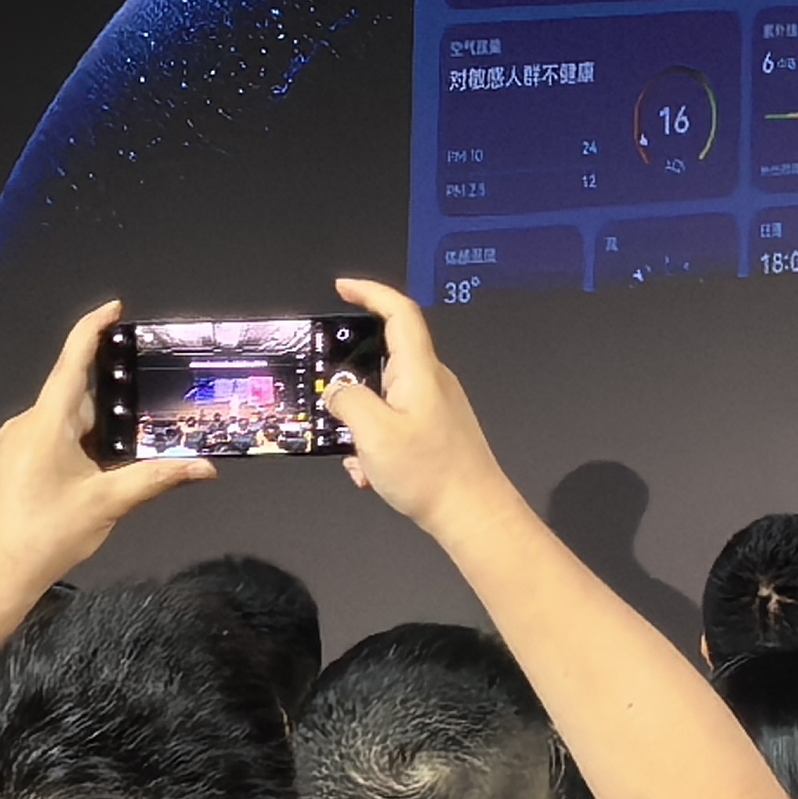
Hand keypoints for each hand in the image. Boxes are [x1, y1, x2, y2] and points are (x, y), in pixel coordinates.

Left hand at [0, 303, 211, 601]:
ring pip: (62, 419)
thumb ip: (158, 477)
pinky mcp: (6, 463)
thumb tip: (207, 468)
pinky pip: (47, 436)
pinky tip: (96, 464)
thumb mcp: (109, 504)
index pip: (72, 360)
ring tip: (130, 438)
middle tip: (150, 396)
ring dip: (93, 425)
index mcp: (46, 423)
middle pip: (74, 394)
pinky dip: (75, 440)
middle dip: (110, 396)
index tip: (116, 308)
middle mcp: (24, 424)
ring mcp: (11, 444)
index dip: (93, 328)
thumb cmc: (48, 535)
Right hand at [325, 276, 523, 543]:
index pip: (400, 312)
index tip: (342, 287)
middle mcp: (432, 380)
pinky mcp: (436, 430)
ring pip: (385, 399)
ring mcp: (436, 405)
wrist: (471, 512)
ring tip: (355, 457)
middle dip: (353, 378)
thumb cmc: (426, 470)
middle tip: (326, 397)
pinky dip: (374, 444)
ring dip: (361, 425)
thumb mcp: (374, 434)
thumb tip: (338, 390)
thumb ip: (349, 402)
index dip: (371, 292)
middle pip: (387, 357)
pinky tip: (370, 476)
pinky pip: (394, 424)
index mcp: (420, 369)